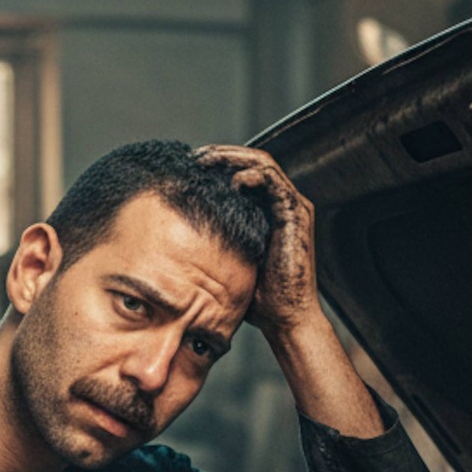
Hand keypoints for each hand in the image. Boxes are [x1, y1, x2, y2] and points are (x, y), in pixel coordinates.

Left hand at [195, 144, 319, 335]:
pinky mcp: (296, 214)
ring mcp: (292, 207)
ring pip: (264, 164)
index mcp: (267, 210)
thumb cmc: (259, 298)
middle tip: (195, 156)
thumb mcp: (228, 262)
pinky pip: (274, 183)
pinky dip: (253, 176)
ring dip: (234, 158)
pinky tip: (233, 182)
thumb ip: (214, 244)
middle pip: (253, 161)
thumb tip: (176, 241)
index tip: (190, 167)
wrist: (285, 317)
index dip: (218, 164)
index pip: (243, 171)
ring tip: (208, 160)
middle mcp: (282, 203)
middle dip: (223, 154)